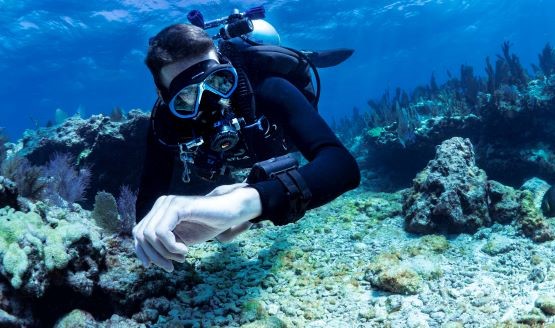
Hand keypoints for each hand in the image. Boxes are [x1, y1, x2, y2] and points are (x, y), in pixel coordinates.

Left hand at [132, 186, 261, 271]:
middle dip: (155, 256)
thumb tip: (147, 259)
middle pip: (140, 235)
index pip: (138, 232)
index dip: (142, 252)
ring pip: (149, 235)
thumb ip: (164, 243)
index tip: (153, 266)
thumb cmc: (208, 224)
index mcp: (160, 211)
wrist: (230, 212)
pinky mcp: (177, 206)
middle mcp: (161, 204)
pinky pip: (161, 232)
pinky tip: (185, 249)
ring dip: (165, 252)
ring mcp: (168, 203)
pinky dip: (171, 246)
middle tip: (171, 266)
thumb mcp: (181, 238)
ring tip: (182, 256)